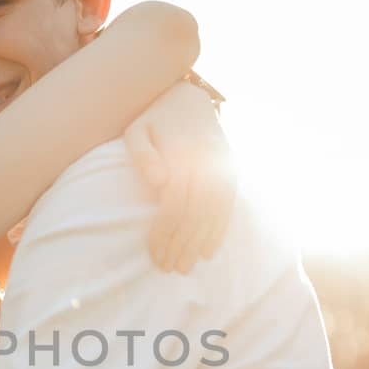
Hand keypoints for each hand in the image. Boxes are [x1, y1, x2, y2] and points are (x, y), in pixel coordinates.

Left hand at [124, 78, 236, 272]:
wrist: (188, 100)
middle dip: (181, 245)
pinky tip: (208, 251)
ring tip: (186, 267)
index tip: (155, 253)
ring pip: (212, 215)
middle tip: (169, 268)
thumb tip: (159, 183)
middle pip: (195, 215)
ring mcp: (222, 169)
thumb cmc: (155, 119)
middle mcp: (208, 164)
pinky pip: (227, 207)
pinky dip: (218, 231)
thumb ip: (143, 154)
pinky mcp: (231, 173)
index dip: (165, 233)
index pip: (175, 204)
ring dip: (199, 244)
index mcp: (184, 155)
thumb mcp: (137, 129)